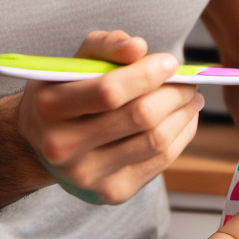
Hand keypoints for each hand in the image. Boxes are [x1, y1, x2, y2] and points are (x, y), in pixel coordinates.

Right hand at [17, 30, 202, 204]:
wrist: (46, 144)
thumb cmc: (66, 92)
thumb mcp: (74, 62)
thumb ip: (105, 46)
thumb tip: (138, 47)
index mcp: (50, 107)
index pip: (109, 91)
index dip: (147, 74)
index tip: (170, 62)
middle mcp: (62, 147)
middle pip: (139, 117)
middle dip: (174, 94)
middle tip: (188, 81)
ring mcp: (87, 175)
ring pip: (156, 141)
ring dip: (184, 114)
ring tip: (192, 97)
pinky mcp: (110, 193)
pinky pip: (160, 161)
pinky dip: (181, 135)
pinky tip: (184, 119)